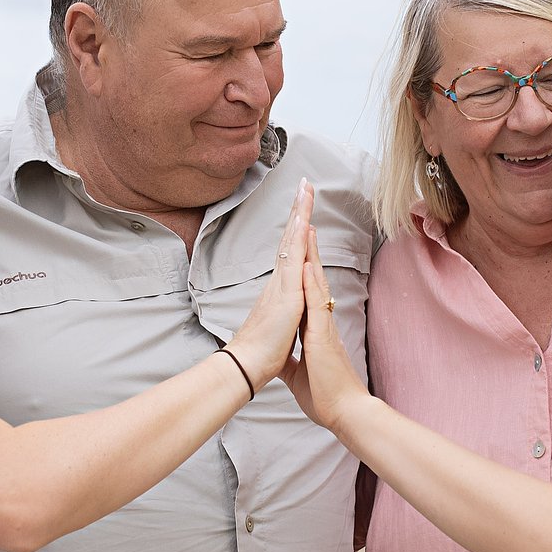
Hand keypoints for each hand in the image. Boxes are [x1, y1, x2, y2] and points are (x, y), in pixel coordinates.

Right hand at [226, 181, 315, 392]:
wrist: (246, 367)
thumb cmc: (259, 355)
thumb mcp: (276, 331)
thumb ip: (278, 320)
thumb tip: (277, 318)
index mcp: (280, 291)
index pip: (290, 253)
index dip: (296, 230)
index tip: (302, 209)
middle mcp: (279, 282)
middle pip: (290, 239)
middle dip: (298, 210)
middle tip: (304, 184)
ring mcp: (282, 286)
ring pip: (292, 242)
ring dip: (299, 213)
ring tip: (305, 189)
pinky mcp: (287, 294)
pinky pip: (294, 260)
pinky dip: (298, 239)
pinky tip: (303, 221)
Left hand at [277, 225, 370, 428]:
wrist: (343, 413)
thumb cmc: (325, 395)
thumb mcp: (298, 374)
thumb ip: (291, 360)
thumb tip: (280, 358)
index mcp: (314, 328)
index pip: (306, 289)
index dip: (302, 264)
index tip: (298, 240)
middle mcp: (321, 321)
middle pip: (314, 277)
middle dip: (309, 248)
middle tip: (306, 217)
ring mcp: (324, 326)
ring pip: (318, 284)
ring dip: (313, 255)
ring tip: (308, 226)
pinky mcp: (323, 336)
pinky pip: (317, 305)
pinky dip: (312, 284)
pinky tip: (308, 265)